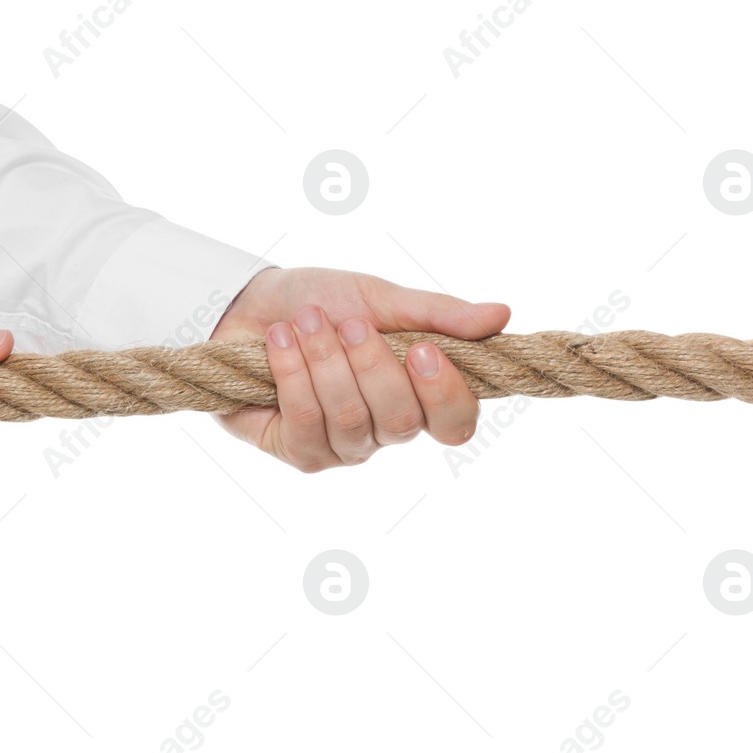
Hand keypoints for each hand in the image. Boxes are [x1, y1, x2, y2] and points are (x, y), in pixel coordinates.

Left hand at [208, 267, 509, 470]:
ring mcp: (344, 448)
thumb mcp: (381, 298)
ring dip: (325, 362)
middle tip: (348, 323)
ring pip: (350, 419)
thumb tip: (501, 314)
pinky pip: (306, 422)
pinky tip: (279, 342)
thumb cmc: (324, 302)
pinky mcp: (300, 453)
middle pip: (402, 419)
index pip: (456, 423)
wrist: (250, 305)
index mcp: (419, 394)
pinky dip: (292, 374)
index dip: (445, 393)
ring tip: (304, 322)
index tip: (421, 349)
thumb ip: (438, 313)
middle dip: (370, 364)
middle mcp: (386, 430)